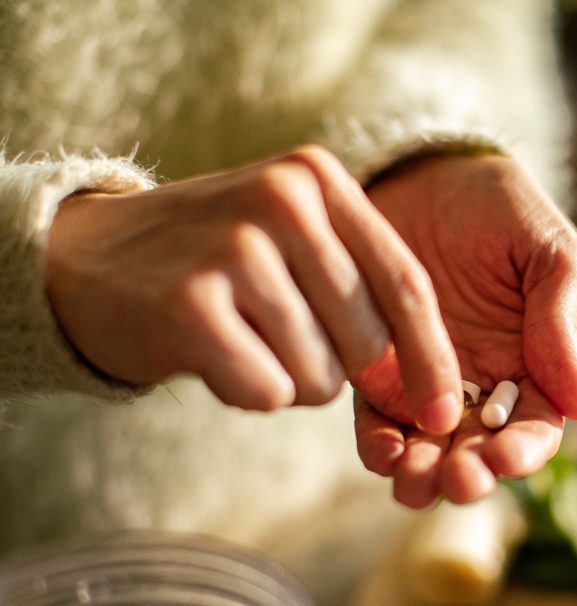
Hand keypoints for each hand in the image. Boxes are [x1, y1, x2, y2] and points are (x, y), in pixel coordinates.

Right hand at [46, 145, 462, 430]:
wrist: (88, 259)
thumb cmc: (215, 263)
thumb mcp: (291, 239)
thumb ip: (361, 287)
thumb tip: (431, 384)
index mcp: (318, 179)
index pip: (407, 283)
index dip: (433, 358)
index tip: (446, 413)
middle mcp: (283, 201)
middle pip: (368, 341)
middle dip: (336, 368)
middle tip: (277, 337)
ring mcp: (236, 249)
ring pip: (319, 376)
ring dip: (287, 379)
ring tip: (239, 336)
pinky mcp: (192, 305)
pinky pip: (267, 392)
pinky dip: (246, 391)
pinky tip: (211, 353)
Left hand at [354, 154, 576, 507]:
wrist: (424, 172)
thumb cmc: (499, 207)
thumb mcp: (547, 253)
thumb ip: (561, 322)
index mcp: (533, 364)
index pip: (534, 428)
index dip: (523, 452)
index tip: (505, 458)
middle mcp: (480, 385)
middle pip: (479, 452)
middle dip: (468, 475)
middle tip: (455, 479)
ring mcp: (425, 381)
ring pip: (427, 449)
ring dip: (422, 475)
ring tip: (412, 480)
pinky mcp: (375, 369)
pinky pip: (376, 419)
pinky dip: (378, 445)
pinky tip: (381, 451)